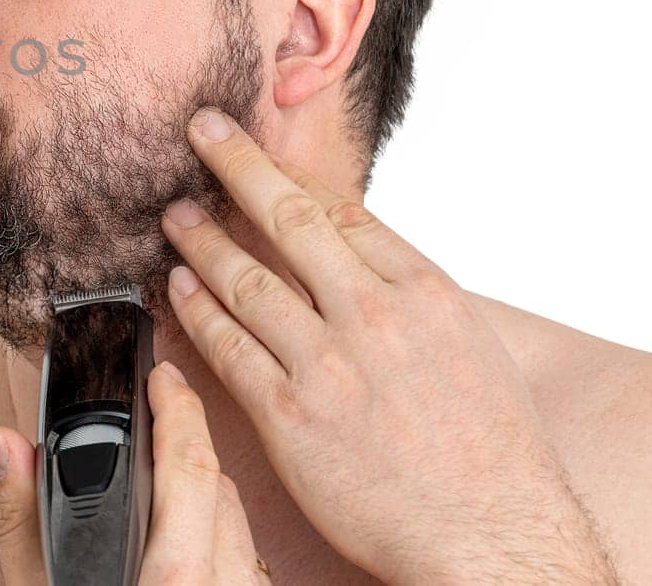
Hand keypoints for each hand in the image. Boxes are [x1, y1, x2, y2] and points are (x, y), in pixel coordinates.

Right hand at [0, 361, 270, 583]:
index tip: (163, 375)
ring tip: (161, 484)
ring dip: (206, 494)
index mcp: (175, 582)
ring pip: (240, 526)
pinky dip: (219, 540)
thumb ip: (21, 520)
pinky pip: (247, 564)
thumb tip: (5, 444)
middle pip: (221, 489)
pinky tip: (183, 548)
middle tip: (155, 416)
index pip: (193, 466)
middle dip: (187, 446)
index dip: (180, 407)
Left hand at [160, 106, 618, 583]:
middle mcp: (373, 315)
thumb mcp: (470, 345)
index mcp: (424, 291)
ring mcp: (328, 364)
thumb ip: (410, 295)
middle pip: (289, 219)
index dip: (292, 177)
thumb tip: (359, 259)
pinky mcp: (289, 415)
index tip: (260, 153)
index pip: (344, 213)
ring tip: (174, 214)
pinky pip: (227, 347)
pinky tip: (176, 286)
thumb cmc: (490, 450)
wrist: (491, 534)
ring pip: (246, 280)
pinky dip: (196, 311)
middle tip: (200, 131)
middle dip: (237, 165)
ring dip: (201, 239)